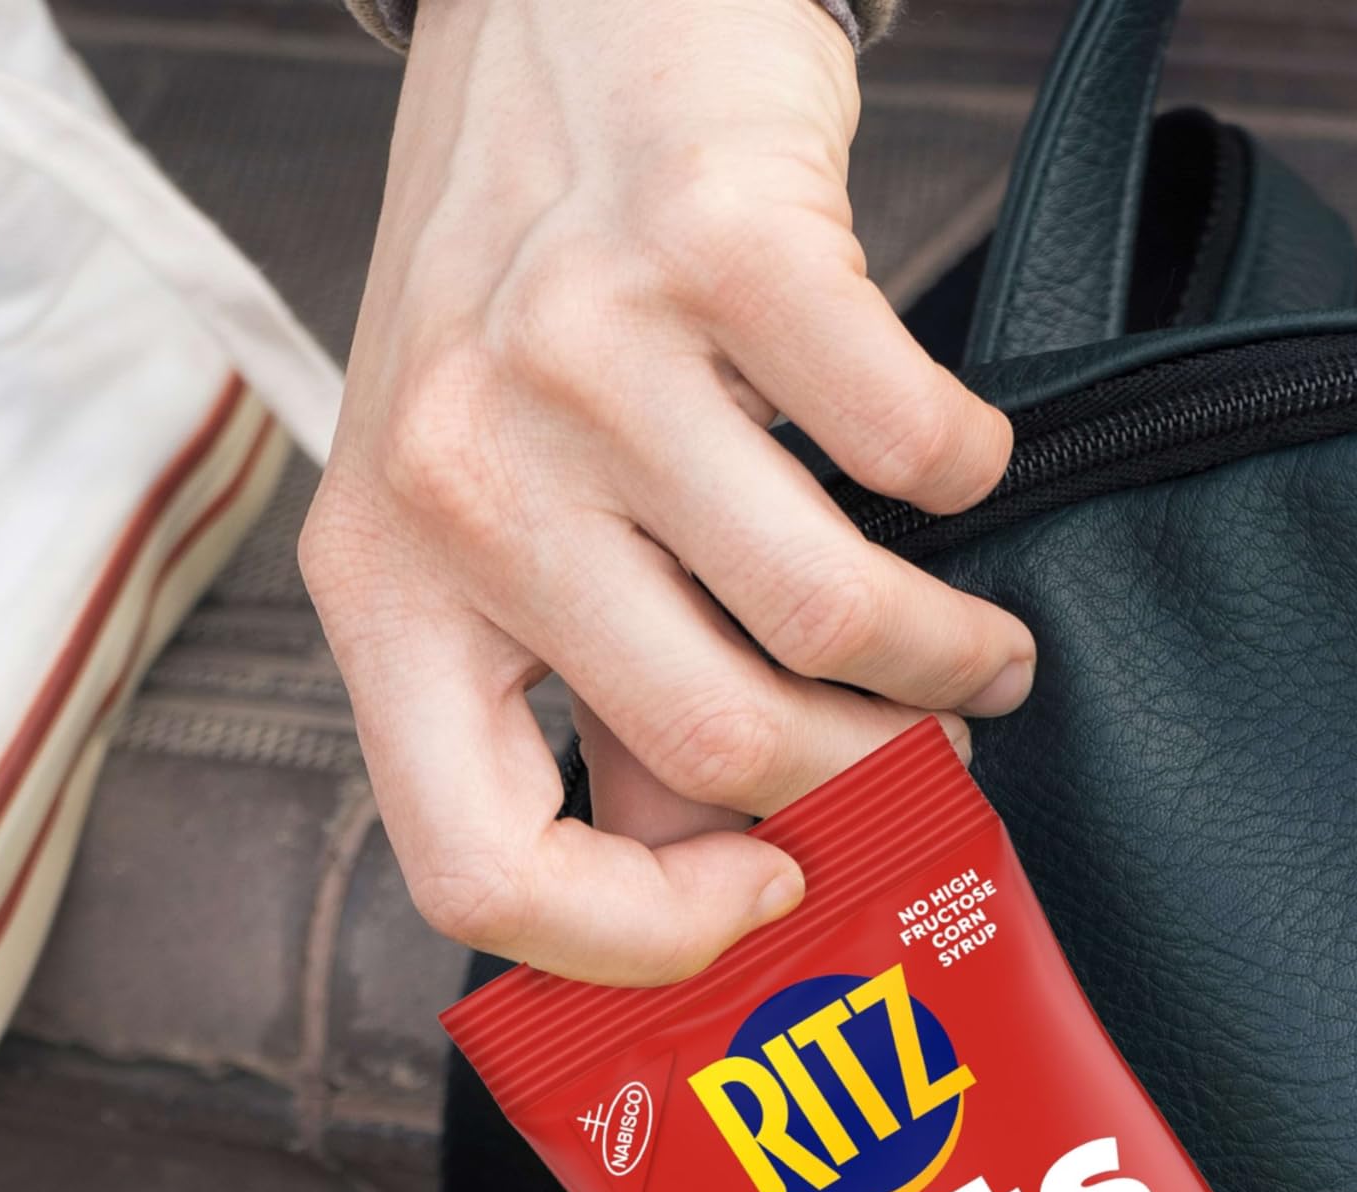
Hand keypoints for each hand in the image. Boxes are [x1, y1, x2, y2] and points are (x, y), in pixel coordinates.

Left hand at [299, 0, 1031, 983]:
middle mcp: (454, 484)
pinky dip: (967, 479)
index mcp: (380, 590)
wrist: (555, 9)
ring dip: (948, 659)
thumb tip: (729, 868)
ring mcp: (578, 361)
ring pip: (827, 619)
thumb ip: (580, 702)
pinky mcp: (715, 250)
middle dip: (864, 781)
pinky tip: (951, 468)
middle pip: (709, 748)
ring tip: (976, 650)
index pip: (474, 865)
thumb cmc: (528, 294)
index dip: (636, 934)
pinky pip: (911, 450)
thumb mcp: (490, 518)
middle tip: (929, 761)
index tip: (756, 894)